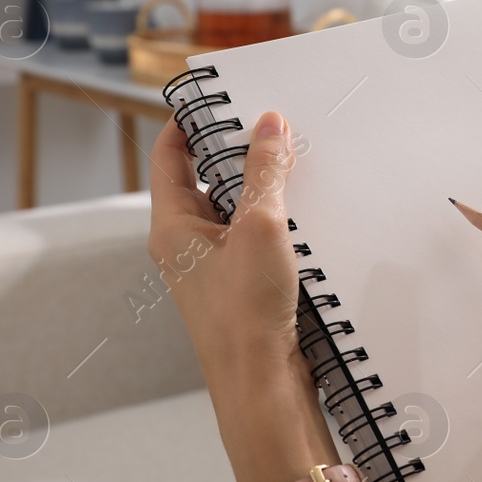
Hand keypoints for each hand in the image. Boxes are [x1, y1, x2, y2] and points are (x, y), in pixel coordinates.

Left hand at [148, 111, 336, 481]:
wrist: (263, 386)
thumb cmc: (246, 314)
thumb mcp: (259, 227)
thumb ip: (266, 172)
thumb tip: (269, 123)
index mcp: (171, 226)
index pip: (170, 154)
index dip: (191, 121)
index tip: (221, 95)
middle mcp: (187, 246)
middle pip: (206, 179)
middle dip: (240, 152)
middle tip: (274, 123)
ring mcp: (216, 269)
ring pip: (237, 210)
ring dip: (265, 188)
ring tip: (298, 163)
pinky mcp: (245, 288)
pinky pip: (258, 239)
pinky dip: (280, 221)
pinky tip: (310, 213)